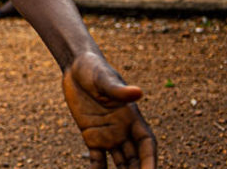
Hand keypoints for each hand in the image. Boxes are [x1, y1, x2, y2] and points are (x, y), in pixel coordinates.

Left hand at [61, 52, 156, 167]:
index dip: (150, 161)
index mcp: (132, 118)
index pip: (146, 145)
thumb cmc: (94, 69)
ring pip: (121, 163)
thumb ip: (119, 91)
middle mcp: (124, 130)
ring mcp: (108, 135)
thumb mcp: (104, 79)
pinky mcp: (91, 136)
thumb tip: (138, 92)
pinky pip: (97, 159)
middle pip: (136, 159)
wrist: (75, 67)